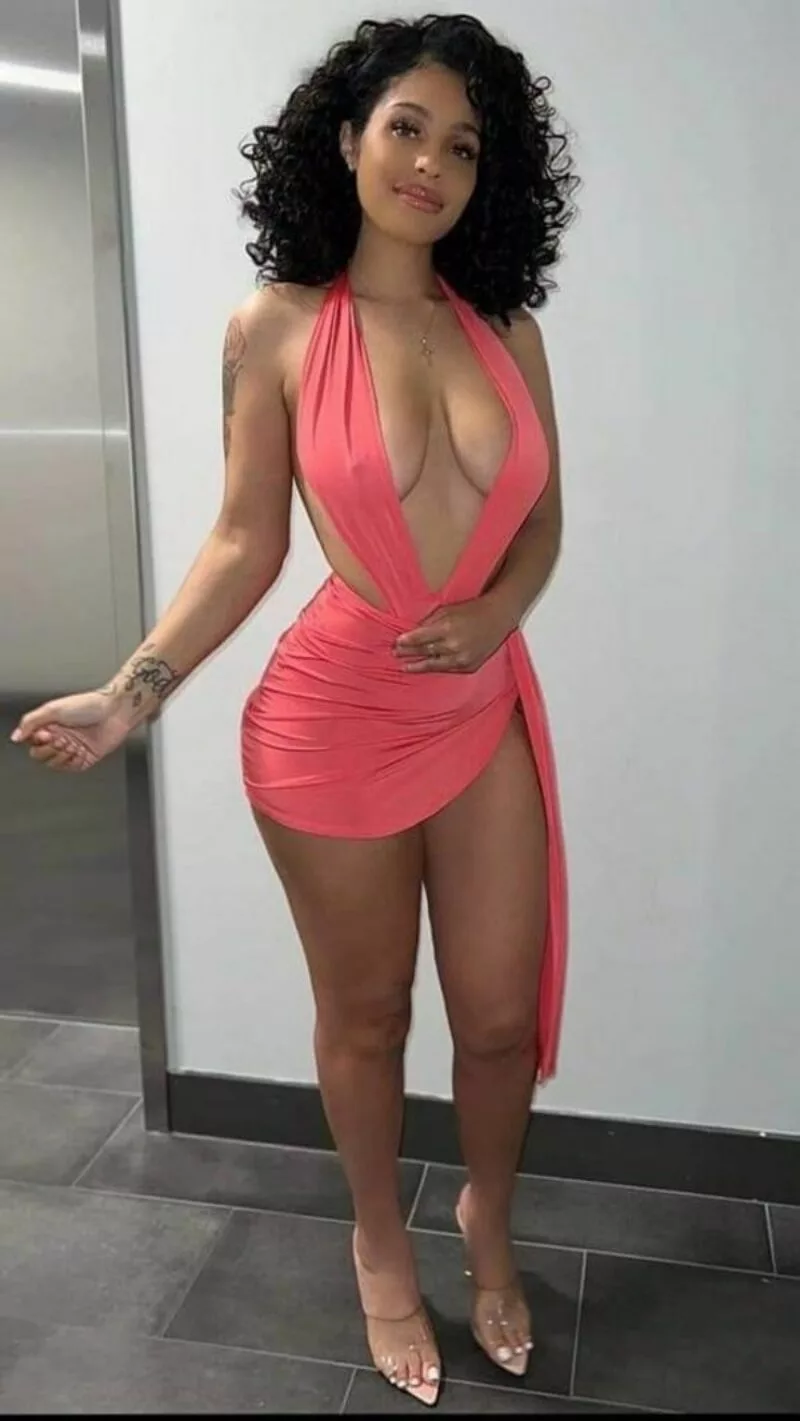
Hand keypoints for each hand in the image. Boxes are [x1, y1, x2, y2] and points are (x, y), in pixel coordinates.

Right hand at [9, 689, 133, 771]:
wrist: (115, 712)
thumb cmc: (89, 705)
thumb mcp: (54, 708)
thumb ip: (31, 722)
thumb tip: (16, 736)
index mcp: (50, 725)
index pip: (31, 740)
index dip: (37, 740)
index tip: (47, 733)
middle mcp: (59, 737)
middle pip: (39, 754)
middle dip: (49, 749)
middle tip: (62, 740)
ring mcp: (72, 749)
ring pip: (53, 763)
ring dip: (61, 756)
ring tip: (73, 744)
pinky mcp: (85, 758)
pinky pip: (71, 768)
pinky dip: (73, 762)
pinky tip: (80, 752)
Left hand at [394, 594, 513, 673]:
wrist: (498, 618)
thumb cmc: (472, 611)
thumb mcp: (448, 610)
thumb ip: (429, 622)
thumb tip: (411, 633)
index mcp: (448, 628)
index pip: (420, 638)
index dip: (406, 642)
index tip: (395, 643)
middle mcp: (454, 646)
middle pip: (425, 652)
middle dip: (408, 653)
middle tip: (395, 654)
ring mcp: (462, 659)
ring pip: (434, 665)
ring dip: (417, 666)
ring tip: (404, 667)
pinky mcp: (469, 667)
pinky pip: (447, 669)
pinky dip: (435, 668)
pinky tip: (425, 668)